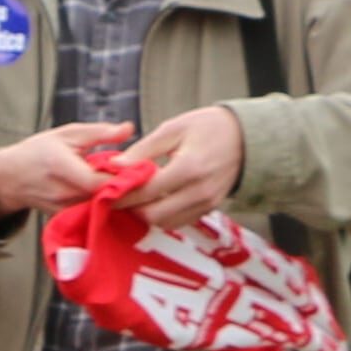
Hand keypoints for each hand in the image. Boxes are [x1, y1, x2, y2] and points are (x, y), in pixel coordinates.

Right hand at [0, 123, 136, 218]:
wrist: (11, 178)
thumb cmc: (40, 150)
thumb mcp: (68, 133)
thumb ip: (100, 132)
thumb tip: (130, 128)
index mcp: (61, 167)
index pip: (99, 181)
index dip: (124, 178)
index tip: (146, 169)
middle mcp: (62, 193)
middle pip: (105, 197)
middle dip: (128, 188)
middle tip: (148, 176)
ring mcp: (63, 210)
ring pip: (102, 208)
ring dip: (120, 198)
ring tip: (136, 184)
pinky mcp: (67, 220)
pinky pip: (94, 214)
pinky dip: (108, 205)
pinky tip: (118, 195)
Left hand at [114, 102, 244, 226]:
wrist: (247, 138)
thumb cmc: (208, 127)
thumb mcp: (173, 129)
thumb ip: (143, 150)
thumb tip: (114, 166)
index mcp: (189, 168)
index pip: (146, 191)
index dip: (121, 194)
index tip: (103, 190)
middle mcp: (199, 192)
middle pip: (153, 215)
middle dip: (131, 208)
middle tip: (115, 196)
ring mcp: (206, 204)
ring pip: (164, 223)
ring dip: (145, 213)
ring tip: (132, 197)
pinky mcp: (209, 210)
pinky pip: (178, 221)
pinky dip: (162, 215)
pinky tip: (152, 200)